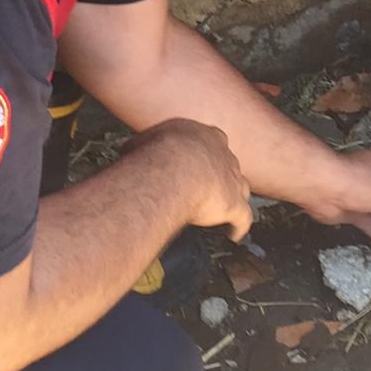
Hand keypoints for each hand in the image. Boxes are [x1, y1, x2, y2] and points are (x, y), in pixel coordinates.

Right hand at [123, 118, 252, 240]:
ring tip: (225, 207)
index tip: (200, 159)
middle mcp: (224, 156)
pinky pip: (243, 217)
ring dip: (235, 196)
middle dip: (222, 174)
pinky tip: (234, 234)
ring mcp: (233, 179)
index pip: (212, 140)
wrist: (174, 170)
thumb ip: (140, 145)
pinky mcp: (235, 203)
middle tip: (210, 185)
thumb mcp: (144, 141)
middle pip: (228, 164)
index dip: (206, 152)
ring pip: (241, 187)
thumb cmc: (157, 154)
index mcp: (205, 136)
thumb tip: (126, 148)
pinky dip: (240, 226)